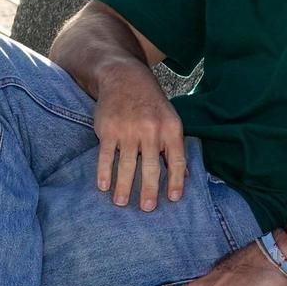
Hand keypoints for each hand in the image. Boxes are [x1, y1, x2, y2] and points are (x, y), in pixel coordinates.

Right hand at [92, 62, 185, 211]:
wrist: (124, 77)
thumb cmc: (151, 103)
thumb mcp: (170, 119)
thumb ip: (174, 146)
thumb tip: (183, 177)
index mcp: (171, 128)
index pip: (177, 160)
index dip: (176, 181)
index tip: (173, 199)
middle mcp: (151, 129)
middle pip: (150, 166)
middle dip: (149, 189)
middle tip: (147, 208)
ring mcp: (128, 129)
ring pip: (126, 164)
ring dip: (124, 186)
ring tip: (122, 203)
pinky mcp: (108, 129)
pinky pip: (106, 156)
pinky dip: (104, 172)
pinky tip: (103, 186)